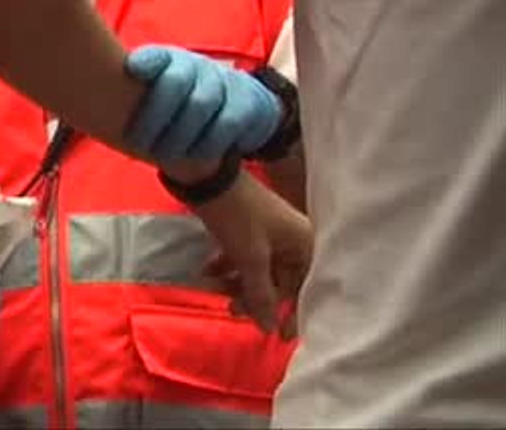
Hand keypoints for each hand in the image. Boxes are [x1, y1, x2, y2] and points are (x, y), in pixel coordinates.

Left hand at [125, 45, 283, 161]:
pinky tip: (194, 155)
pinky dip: (209, 142)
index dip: (146, 62)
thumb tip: (71, 92)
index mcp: (169, 61)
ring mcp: (223, 83)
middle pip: (177, 82)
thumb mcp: (153, 93)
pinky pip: (227, 123)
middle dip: (155, 115)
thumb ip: (124, 94)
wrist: (237, 106)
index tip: (130, 71)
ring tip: (161, 156)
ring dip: (179, 134)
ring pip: (202, 104)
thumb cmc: (181, 104)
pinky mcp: (247, 104)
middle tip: (138, 142)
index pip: (157, 56)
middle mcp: (196, 66)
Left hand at [193, 173, 311, 334]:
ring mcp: (270, 235)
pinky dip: (228, 266)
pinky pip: (244, 257)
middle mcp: (293, 241)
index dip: (292, 314)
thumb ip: (261, 295)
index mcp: (305, 244)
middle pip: (280, 282)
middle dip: (255, 297)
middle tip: (233, 309)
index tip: (277, 336)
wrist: (207, 177)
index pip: (306, 288)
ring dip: (238, 283)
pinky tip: (207, 273)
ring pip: (259, 271)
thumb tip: (268, 328)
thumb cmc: (238, 217)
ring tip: (216, 290)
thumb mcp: (250, 259)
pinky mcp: (249, 231)